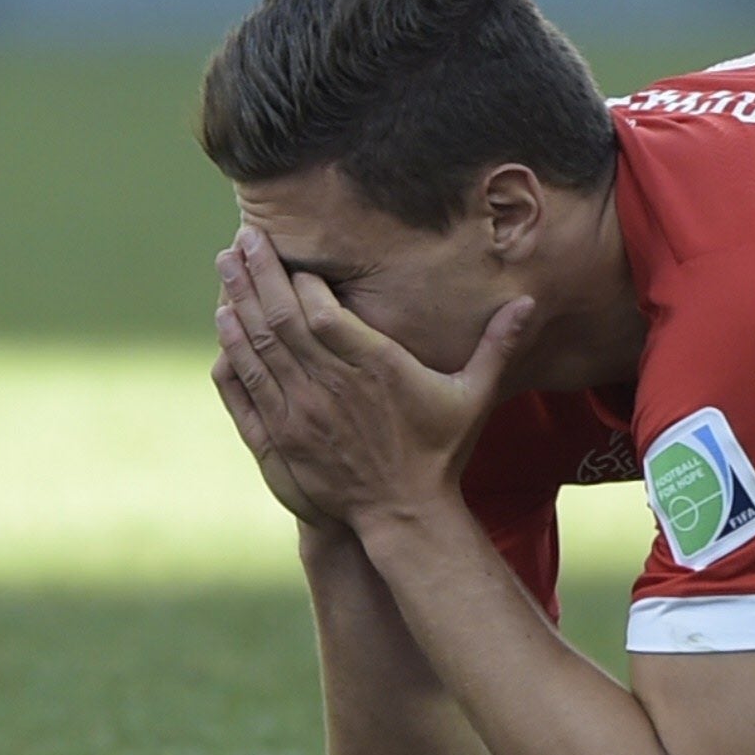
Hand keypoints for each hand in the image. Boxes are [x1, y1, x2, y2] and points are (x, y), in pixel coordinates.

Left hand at [212, 228, 533, 524]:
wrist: (405, 515)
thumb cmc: (439, 452)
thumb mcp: (472, 396)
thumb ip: (496, 346)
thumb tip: (530, 302)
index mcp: (375, 369)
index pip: (321, 311)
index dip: (300, 278)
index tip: (287, 248)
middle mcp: (331, 389)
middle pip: (281, 320)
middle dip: (259, 274)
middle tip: (243, 239)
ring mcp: (300, 415)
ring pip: (258, 348)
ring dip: (238, 302)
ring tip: (226, 266)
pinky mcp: (281, 438)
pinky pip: (247, 387)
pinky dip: (233, 352)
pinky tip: (225, 323)